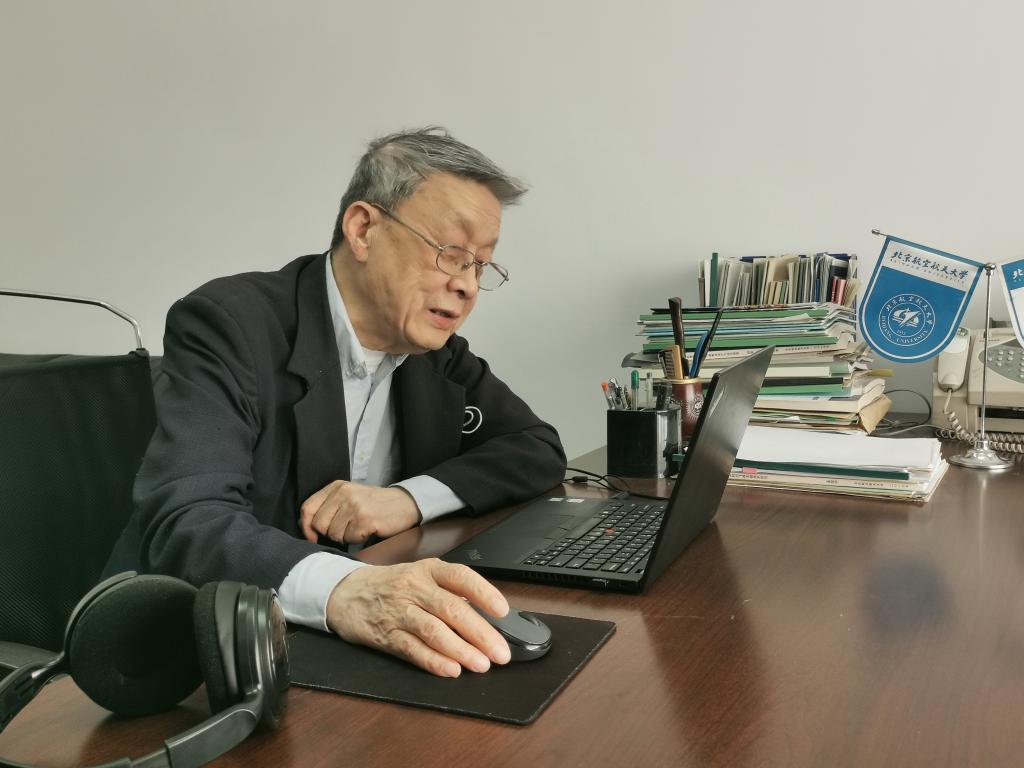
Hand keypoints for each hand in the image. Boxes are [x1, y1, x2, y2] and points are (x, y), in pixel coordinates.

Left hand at [299, 480, 419, 543]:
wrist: (403, 504)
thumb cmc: (373, 504)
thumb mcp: (348, 497)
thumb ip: (328, 506)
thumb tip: (306, 527)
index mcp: (336, 487)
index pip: (307, 508)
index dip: (306, 526)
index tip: (312, 536)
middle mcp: (343, 494)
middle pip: (319, 524)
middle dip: (329, 533)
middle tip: (345, 529)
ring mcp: (354, 506)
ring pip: (333, 534)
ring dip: (345, 537)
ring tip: (358, 527)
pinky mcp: (365, 520)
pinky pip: (349, 539)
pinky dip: (357, 539)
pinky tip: (367, 530)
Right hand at [326, 558, 511, 676]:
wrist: (346, 593)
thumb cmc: (392, 585)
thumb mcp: (421, 575)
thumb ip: (449, 591)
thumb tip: (485, 613)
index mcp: (428, 570)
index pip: (461, 577)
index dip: (484, 593)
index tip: (502, 610)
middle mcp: (414, 588)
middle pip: (452, 609)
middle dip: (480, 633)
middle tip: (500, 652)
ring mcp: (399, 612)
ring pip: (434, 631)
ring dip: (461, 650)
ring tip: (481, 664)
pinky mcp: (386, 635)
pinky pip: (413, 649)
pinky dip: (433, 661)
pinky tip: (451, 669)